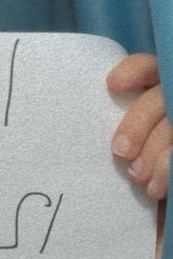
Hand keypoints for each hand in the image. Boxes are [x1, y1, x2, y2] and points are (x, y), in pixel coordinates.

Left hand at [107, 53, 170, 200]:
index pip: (150, 68)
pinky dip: (167, 170)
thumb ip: (117, 126)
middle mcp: (172, 101)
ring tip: (136, 176)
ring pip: (172, 127)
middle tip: (119, 151)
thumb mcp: (128, 140)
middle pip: (160, 99)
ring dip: (154, 152)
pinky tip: (155, 187)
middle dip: (137, 123)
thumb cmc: (136, 161)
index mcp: (159, 90)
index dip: (135, 70)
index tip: (112, 84)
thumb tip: (94, 134)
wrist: (163, 190)